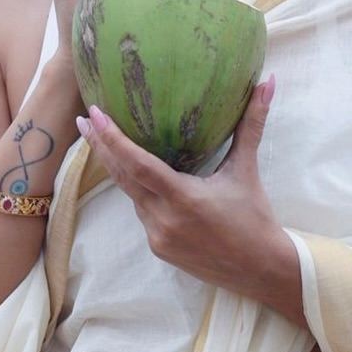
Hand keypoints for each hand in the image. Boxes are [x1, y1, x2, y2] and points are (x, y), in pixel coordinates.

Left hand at [75, 76, 283, 301]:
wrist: (261, 269)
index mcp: (183, 198)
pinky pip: (142, 213)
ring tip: (105, 141)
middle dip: (100, 147)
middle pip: (121, 177)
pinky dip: (140, 192)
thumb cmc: (256, 217)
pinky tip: (140, 177)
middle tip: (84, 119)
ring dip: (120, 169)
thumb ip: (253, 124)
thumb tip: (268, 82)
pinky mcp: (158, 248)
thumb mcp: (248, 170)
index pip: (137, 165)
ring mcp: (157, 237)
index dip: (112, 139)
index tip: (94, 113)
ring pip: (131, 195)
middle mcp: (164, 219)